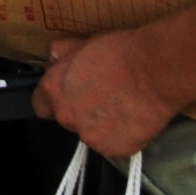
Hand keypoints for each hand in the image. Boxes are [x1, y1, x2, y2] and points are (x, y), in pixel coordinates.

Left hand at [34, 28, 179, 160]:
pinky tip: (132, 120)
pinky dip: (122, 137)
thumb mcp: (82, 44)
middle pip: (67, 120)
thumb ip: (63, 56)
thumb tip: (54, 59)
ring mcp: (90, 136)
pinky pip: (114, 146)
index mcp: (54, 89)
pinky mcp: (114, 150)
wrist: (155, 70)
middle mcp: (67, 116)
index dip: (54, 101)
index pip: (40, 106)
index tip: (68, 98)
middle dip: (81, 112)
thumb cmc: (121, 53)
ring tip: (122, 107)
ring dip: (102, 126)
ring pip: (92, 134)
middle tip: (104, 98)